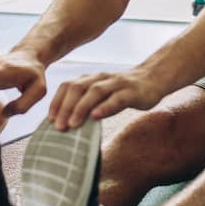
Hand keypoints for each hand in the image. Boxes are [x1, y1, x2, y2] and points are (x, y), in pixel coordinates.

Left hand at [49, 70, 163, 130]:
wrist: (154, 78)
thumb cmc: (124, 91)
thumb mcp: (103, 94)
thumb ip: (88, 104)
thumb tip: (68, 124)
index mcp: (91, 79)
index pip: (68, 86)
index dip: (57, 101)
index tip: (50, 119)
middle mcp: (101, 78)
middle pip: (78, 88)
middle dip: (65, 107)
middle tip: (58, 126)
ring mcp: (117, 84)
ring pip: (95, 92)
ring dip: (81, 108)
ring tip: (72, 124)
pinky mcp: (132, 92)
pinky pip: (117, 98)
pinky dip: (105, 107)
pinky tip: (96, 117)